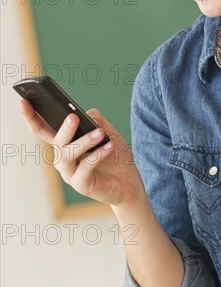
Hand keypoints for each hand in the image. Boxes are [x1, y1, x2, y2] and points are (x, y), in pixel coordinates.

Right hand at [20, 100, 143, 206]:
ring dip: (84, 141)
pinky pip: (85, 168)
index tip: (24, 102)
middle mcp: (63, 158)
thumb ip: (97, 121)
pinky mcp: (81, 184)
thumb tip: (87, 114)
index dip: (31, 117)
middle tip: (73, 117)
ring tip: (100, 133)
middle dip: (64, 129)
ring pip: (68, 155)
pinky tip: (109, 146)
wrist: (129, 181)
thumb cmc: (115, 156)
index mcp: (65, 144)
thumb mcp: (108, 133)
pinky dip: (97, 155)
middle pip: (57, 141)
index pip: (43, 129)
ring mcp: (70, 173)